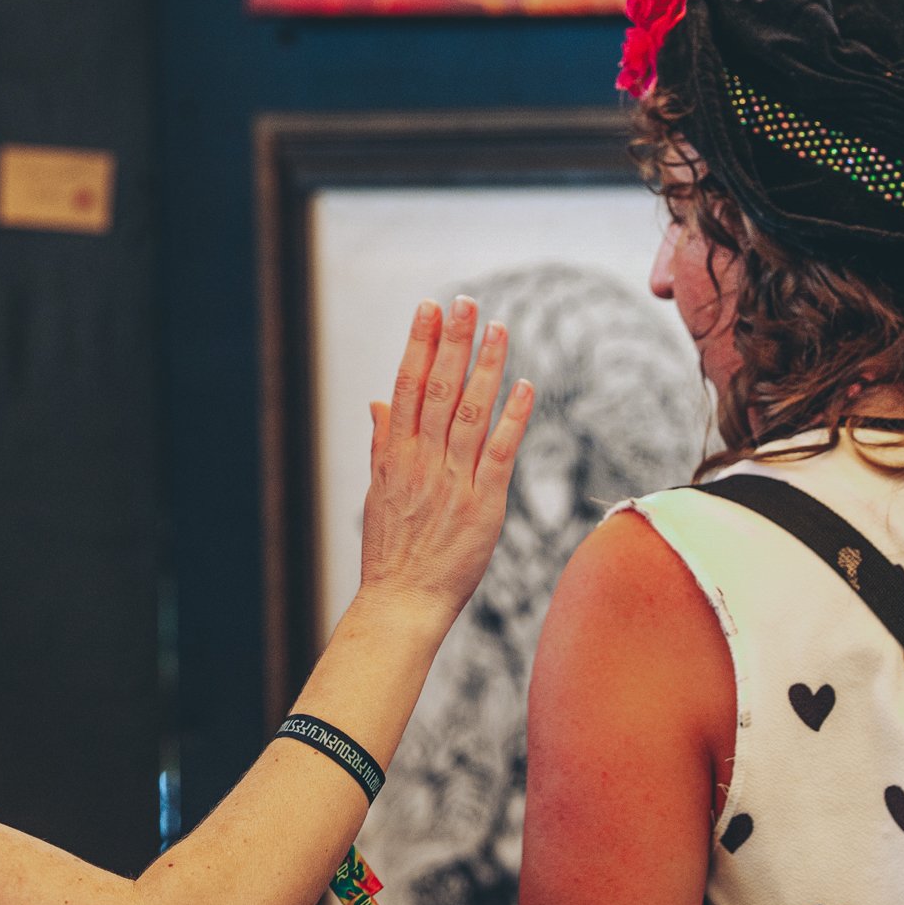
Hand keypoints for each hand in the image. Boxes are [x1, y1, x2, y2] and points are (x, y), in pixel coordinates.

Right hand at [359, 297, 533, 622]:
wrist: (401, 602)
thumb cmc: (392, 549)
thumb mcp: (378, 491)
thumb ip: (383, 442)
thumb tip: (378, 402)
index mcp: (394, 455)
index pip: (405, 386)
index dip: (418, 344)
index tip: (428, 307)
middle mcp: (420, 462)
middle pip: (437, 389)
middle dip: (453, 342)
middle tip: (465, 301)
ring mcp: (451, 482)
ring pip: (470, 412)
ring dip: (486, 368)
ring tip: (499, 328)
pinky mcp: (482, 505)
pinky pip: (499, 453)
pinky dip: (512, 418)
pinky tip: (525, 386)